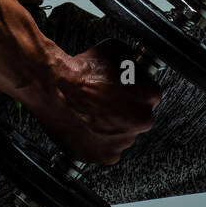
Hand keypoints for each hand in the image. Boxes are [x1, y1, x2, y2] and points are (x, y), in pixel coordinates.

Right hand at [30, 39, 161, 164]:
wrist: (56, 87)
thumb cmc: (83, 72)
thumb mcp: (116, 51)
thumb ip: (132, 65)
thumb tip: (134, 66)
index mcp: (149, 96)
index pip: (150, 94)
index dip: (134, 91)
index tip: (123, 90)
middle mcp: (141, 120)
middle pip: (138, 116)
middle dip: (125, 110)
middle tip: (106, 102)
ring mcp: (123, 140)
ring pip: (122, 133)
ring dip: (112, 126)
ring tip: (93, 113)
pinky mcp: (104, 155)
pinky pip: (107, 149)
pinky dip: (99, 141)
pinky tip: (89, 126)